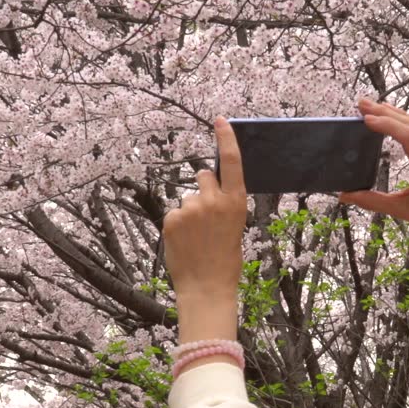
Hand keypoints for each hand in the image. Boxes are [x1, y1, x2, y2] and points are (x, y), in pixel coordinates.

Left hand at [162, 117, 246, 346]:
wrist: (207, 287)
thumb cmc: (225, 260)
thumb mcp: (235, 227)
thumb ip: (223, 204)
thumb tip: (208, 188)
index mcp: (236, 202)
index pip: (231, 162)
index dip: (226, 138)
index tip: (219, 120)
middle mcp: (213, 200)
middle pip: (202, 176)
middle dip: (202, 189)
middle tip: (205, 216)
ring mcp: (190, 208)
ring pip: (187, 198)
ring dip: (189, 211)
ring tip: (196, 237)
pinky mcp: (172, 218)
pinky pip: (173, 212)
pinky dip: (177, 224)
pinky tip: (184, 241)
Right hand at [338, 98, 408, 238]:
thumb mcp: (403, 210)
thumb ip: (372, 201)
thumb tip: (345, 196)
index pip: (408, 136)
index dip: (387, 124)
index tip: (367, 119)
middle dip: (385, 112)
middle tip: (362, 104)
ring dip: (395, 113)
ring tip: (374, 107)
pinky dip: (408, 120)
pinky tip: (396, 117)